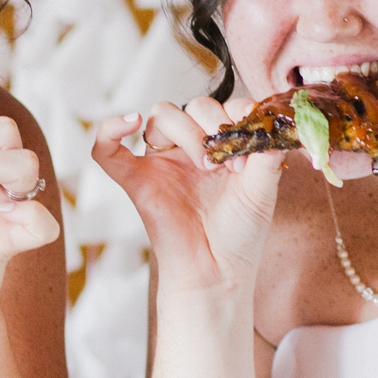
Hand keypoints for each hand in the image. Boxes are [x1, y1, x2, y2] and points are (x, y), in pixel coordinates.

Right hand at [89, 97, 286, 298]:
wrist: (218, 270)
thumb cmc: (240, 233)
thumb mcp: (262, 190)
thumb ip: (266, 155)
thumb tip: (271, 124)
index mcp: (218, 145)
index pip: (220, 107)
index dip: (235, 119)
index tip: (248, 152)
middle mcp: (187, 148)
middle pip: (188, 107)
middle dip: (210, 126)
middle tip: (226, 164)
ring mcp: (160, 162)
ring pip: (160, 116)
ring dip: (184, 131)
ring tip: (206, 166)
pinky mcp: (135, 181)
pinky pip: (107, 150)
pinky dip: (109, 130)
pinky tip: (129, 123)